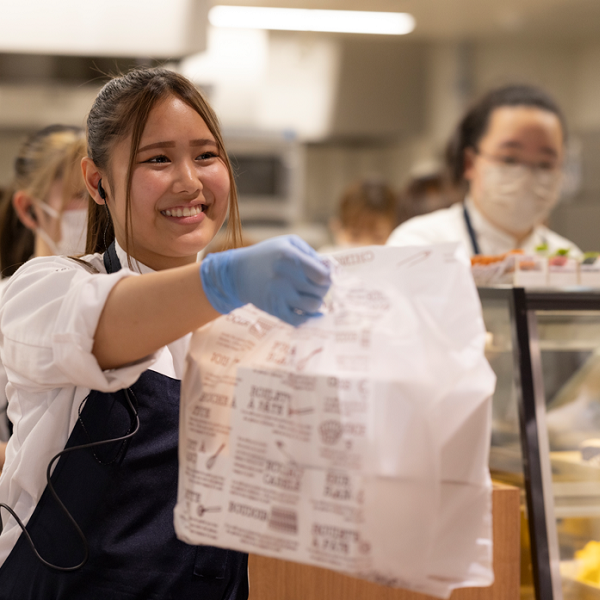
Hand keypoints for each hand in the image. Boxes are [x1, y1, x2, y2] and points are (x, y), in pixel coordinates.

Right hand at [200, 235, 330, 325]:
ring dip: (317, 303)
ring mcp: (279, 295)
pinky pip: (299, 320)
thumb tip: (332, 270)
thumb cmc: (268, 255)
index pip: (323, 275)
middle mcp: (285, 277)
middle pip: (321, 291)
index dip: (329, 277)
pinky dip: (306, 317)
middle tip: (317, 286)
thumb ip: (312, 254)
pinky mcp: (274, 310)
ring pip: (314, 306)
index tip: (325, 276)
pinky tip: (304, 309)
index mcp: (290, 257)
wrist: (238, 273)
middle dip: (324, 289)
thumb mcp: (289, 243)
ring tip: (310, 296)